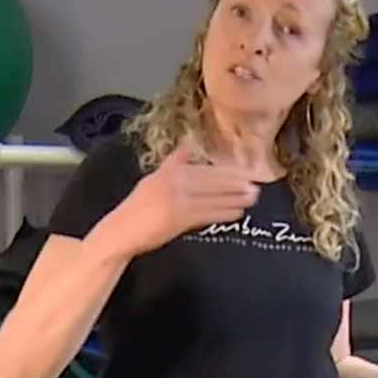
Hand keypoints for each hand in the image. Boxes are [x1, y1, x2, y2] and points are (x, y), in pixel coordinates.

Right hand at [93, 142, 258, 256]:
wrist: (121, 232)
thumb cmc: (137, 210)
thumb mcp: (152, 180)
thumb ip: (173, 163)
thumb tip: (189, 145)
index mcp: (168, 171)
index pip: (203, 169)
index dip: (225, 170)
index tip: (243, 170)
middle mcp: (173, 182)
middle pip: (211, 180)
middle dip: (235, 182)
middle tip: (256, 182)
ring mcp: (176, 200)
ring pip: (212, 197)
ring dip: (235, 197)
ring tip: (253, 197)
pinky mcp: (178, 218)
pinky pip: (207, 214)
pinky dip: (224, 213)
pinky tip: (237, 213)